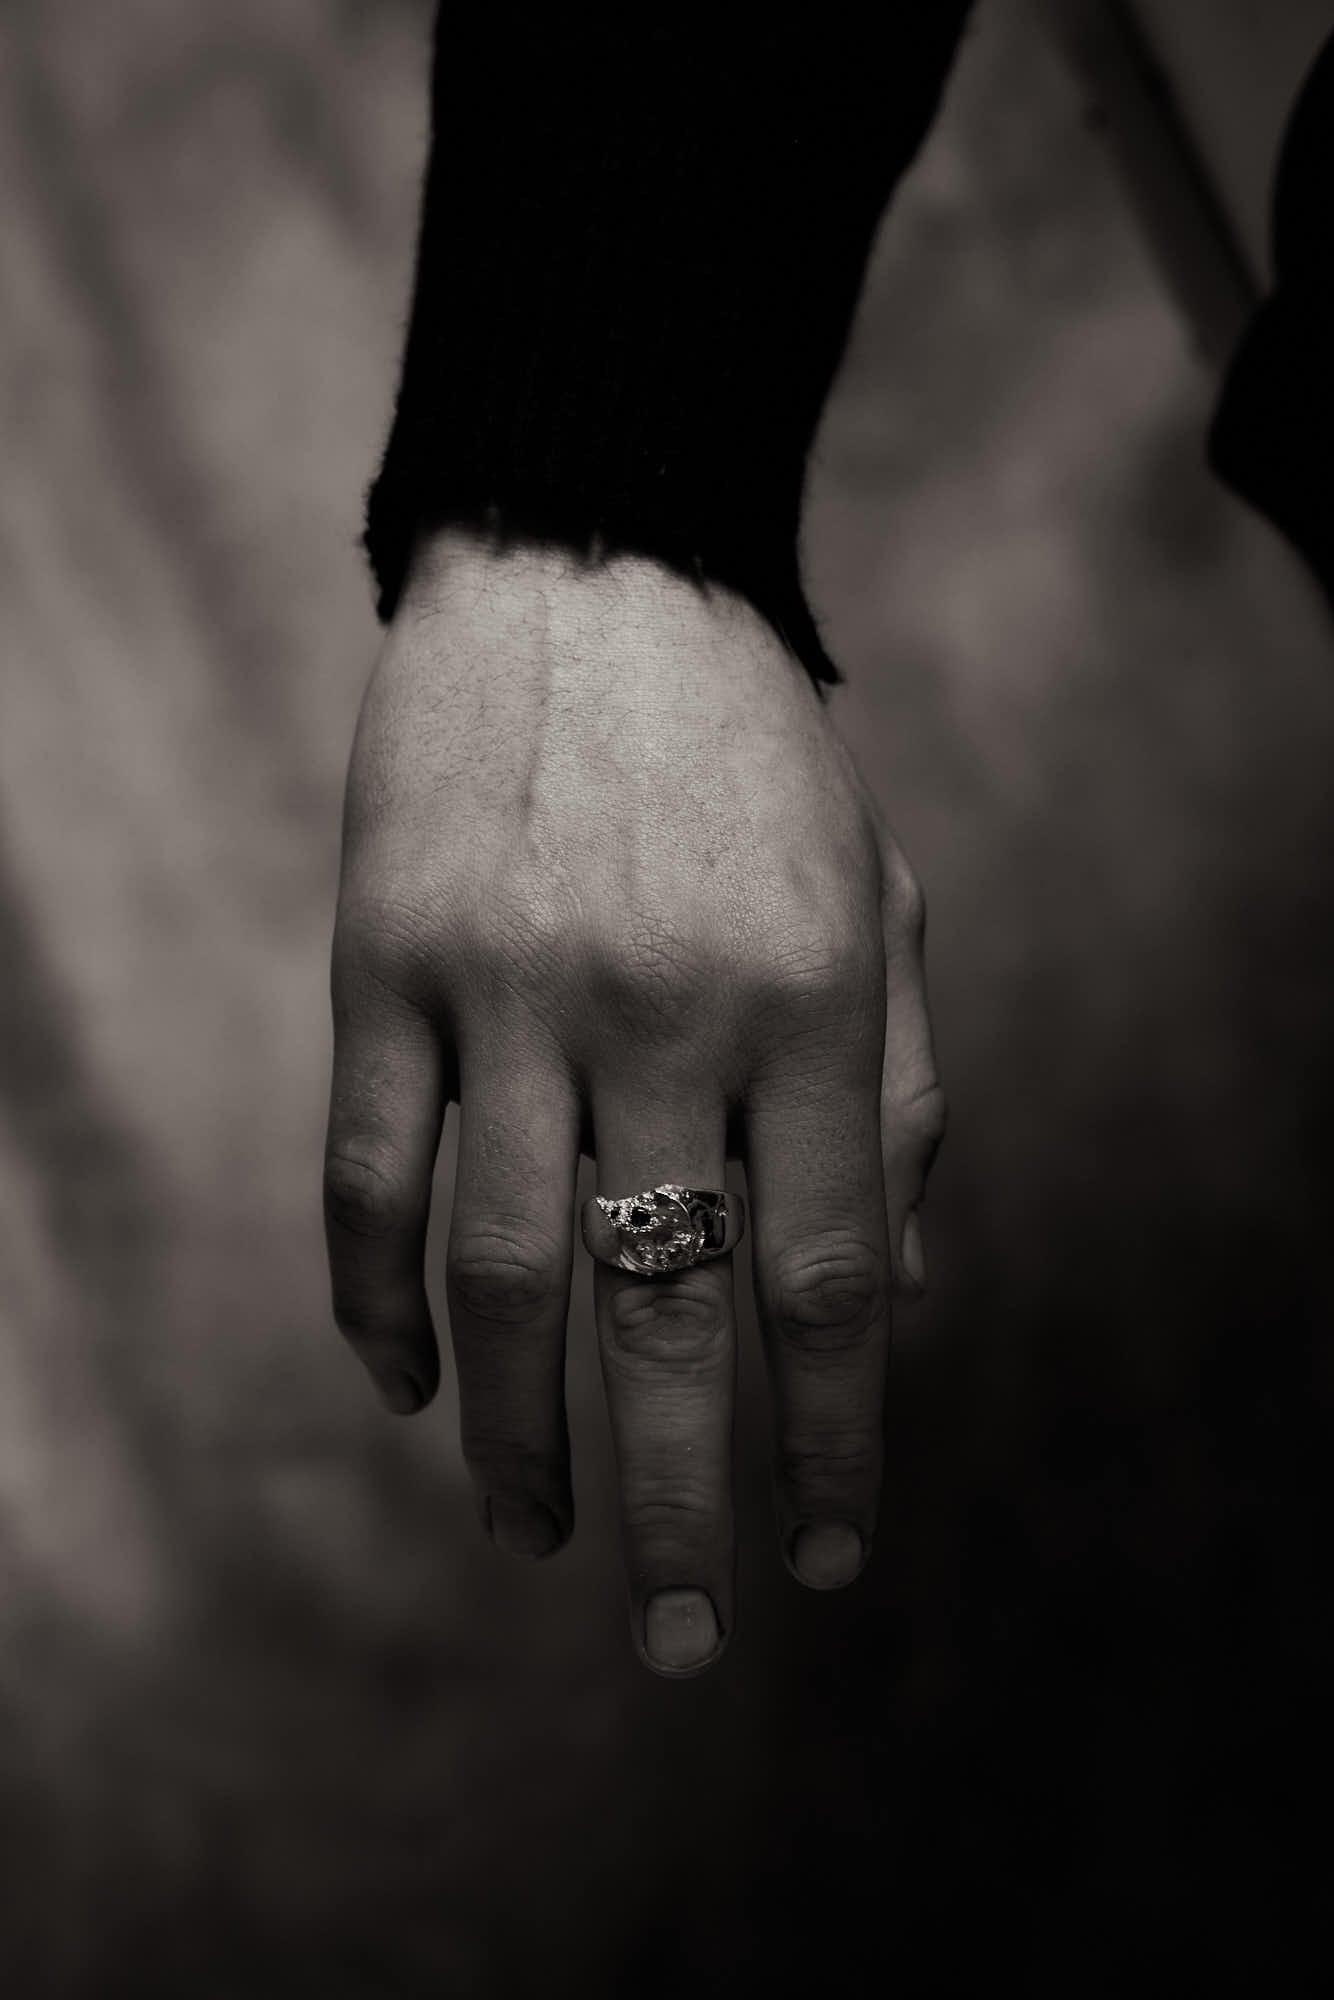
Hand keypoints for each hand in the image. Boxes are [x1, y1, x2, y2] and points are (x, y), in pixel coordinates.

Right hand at [323, 530, 944, 1675]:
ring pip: (501, 1270)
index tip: (831, 1552)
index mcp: (810, 999)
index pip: (831, 1276)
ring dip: (515, 1432)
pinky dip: (377, 1296)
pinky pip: (369, 1169)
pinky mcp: (384, 961)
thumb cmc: (756, 757)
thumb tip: (903, 1298)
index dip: (836, 1436)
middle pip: (664, 1309)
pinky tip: (406, 1382)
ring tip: (536, 1532)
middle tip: (685, 1640)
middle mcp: (663, 1009)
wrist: (591, 565)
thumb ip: (897, 1097)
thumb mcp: (876, 899)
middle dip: (682, 1495)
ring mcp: (508, 987)